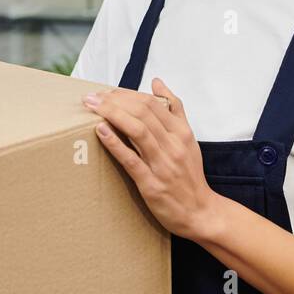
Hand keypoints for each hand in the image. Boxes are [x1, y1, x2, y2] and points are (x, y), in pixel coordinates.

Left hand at [83, 78, 222, 240]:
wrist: (201, 212)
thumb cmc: (190, 174)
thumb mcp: (188, 138)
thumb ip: (175, 108)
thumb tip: (157, 82)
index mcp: (182, 132)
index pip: (152, 103)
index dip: (126, 94)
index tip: (107, 92)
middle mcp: (173, 145)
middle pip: (142, 113)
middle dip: (114, 101)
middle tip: (92, 97)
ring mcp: (163, 165)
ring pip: (137, 131)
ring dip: (111, 114)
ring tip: (91, 107)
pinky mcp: (152, 184)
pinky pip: (131, 160)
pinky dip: (115, 143)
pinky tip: (100, 131)